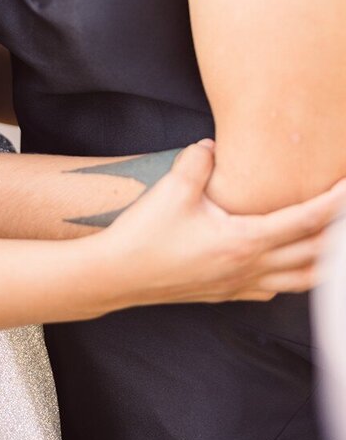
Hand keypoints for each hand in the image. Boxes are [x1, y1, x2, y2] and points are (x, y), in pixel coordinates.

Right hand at [102, 139, 345, 305]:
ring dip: (325, 262)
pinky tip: (289, 263)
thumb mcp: (172, 188)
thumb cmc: (145, 235)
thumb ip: (199, 160)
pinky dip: (295, 276)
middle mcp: (250, 268)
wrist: (117, 275)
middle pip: (315, 256)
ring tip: (334, 241)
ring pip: (301, 281)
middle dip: (339, 235)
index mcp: (244, 241)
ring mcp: (240, 285)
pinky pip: (276, 289)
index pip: (304, 222)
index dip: (334, 205)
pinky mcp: (226, 293)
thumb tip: (213, 146)